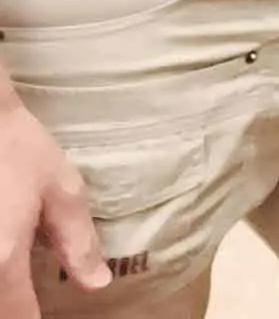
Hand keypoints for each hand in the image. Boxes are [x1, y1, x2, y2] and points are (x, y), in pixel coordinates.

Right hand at [0, 97, 109, 318]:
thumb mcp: (61, 191)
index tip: (42, 316)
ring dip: (3, 297)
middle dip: (13, 310)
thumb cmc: (17, 149)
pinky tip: (5, 267)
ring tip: (19, 288)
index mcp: (2, 260)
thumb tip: (96, 284)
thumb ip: (78, 242)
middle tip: (29, 301)